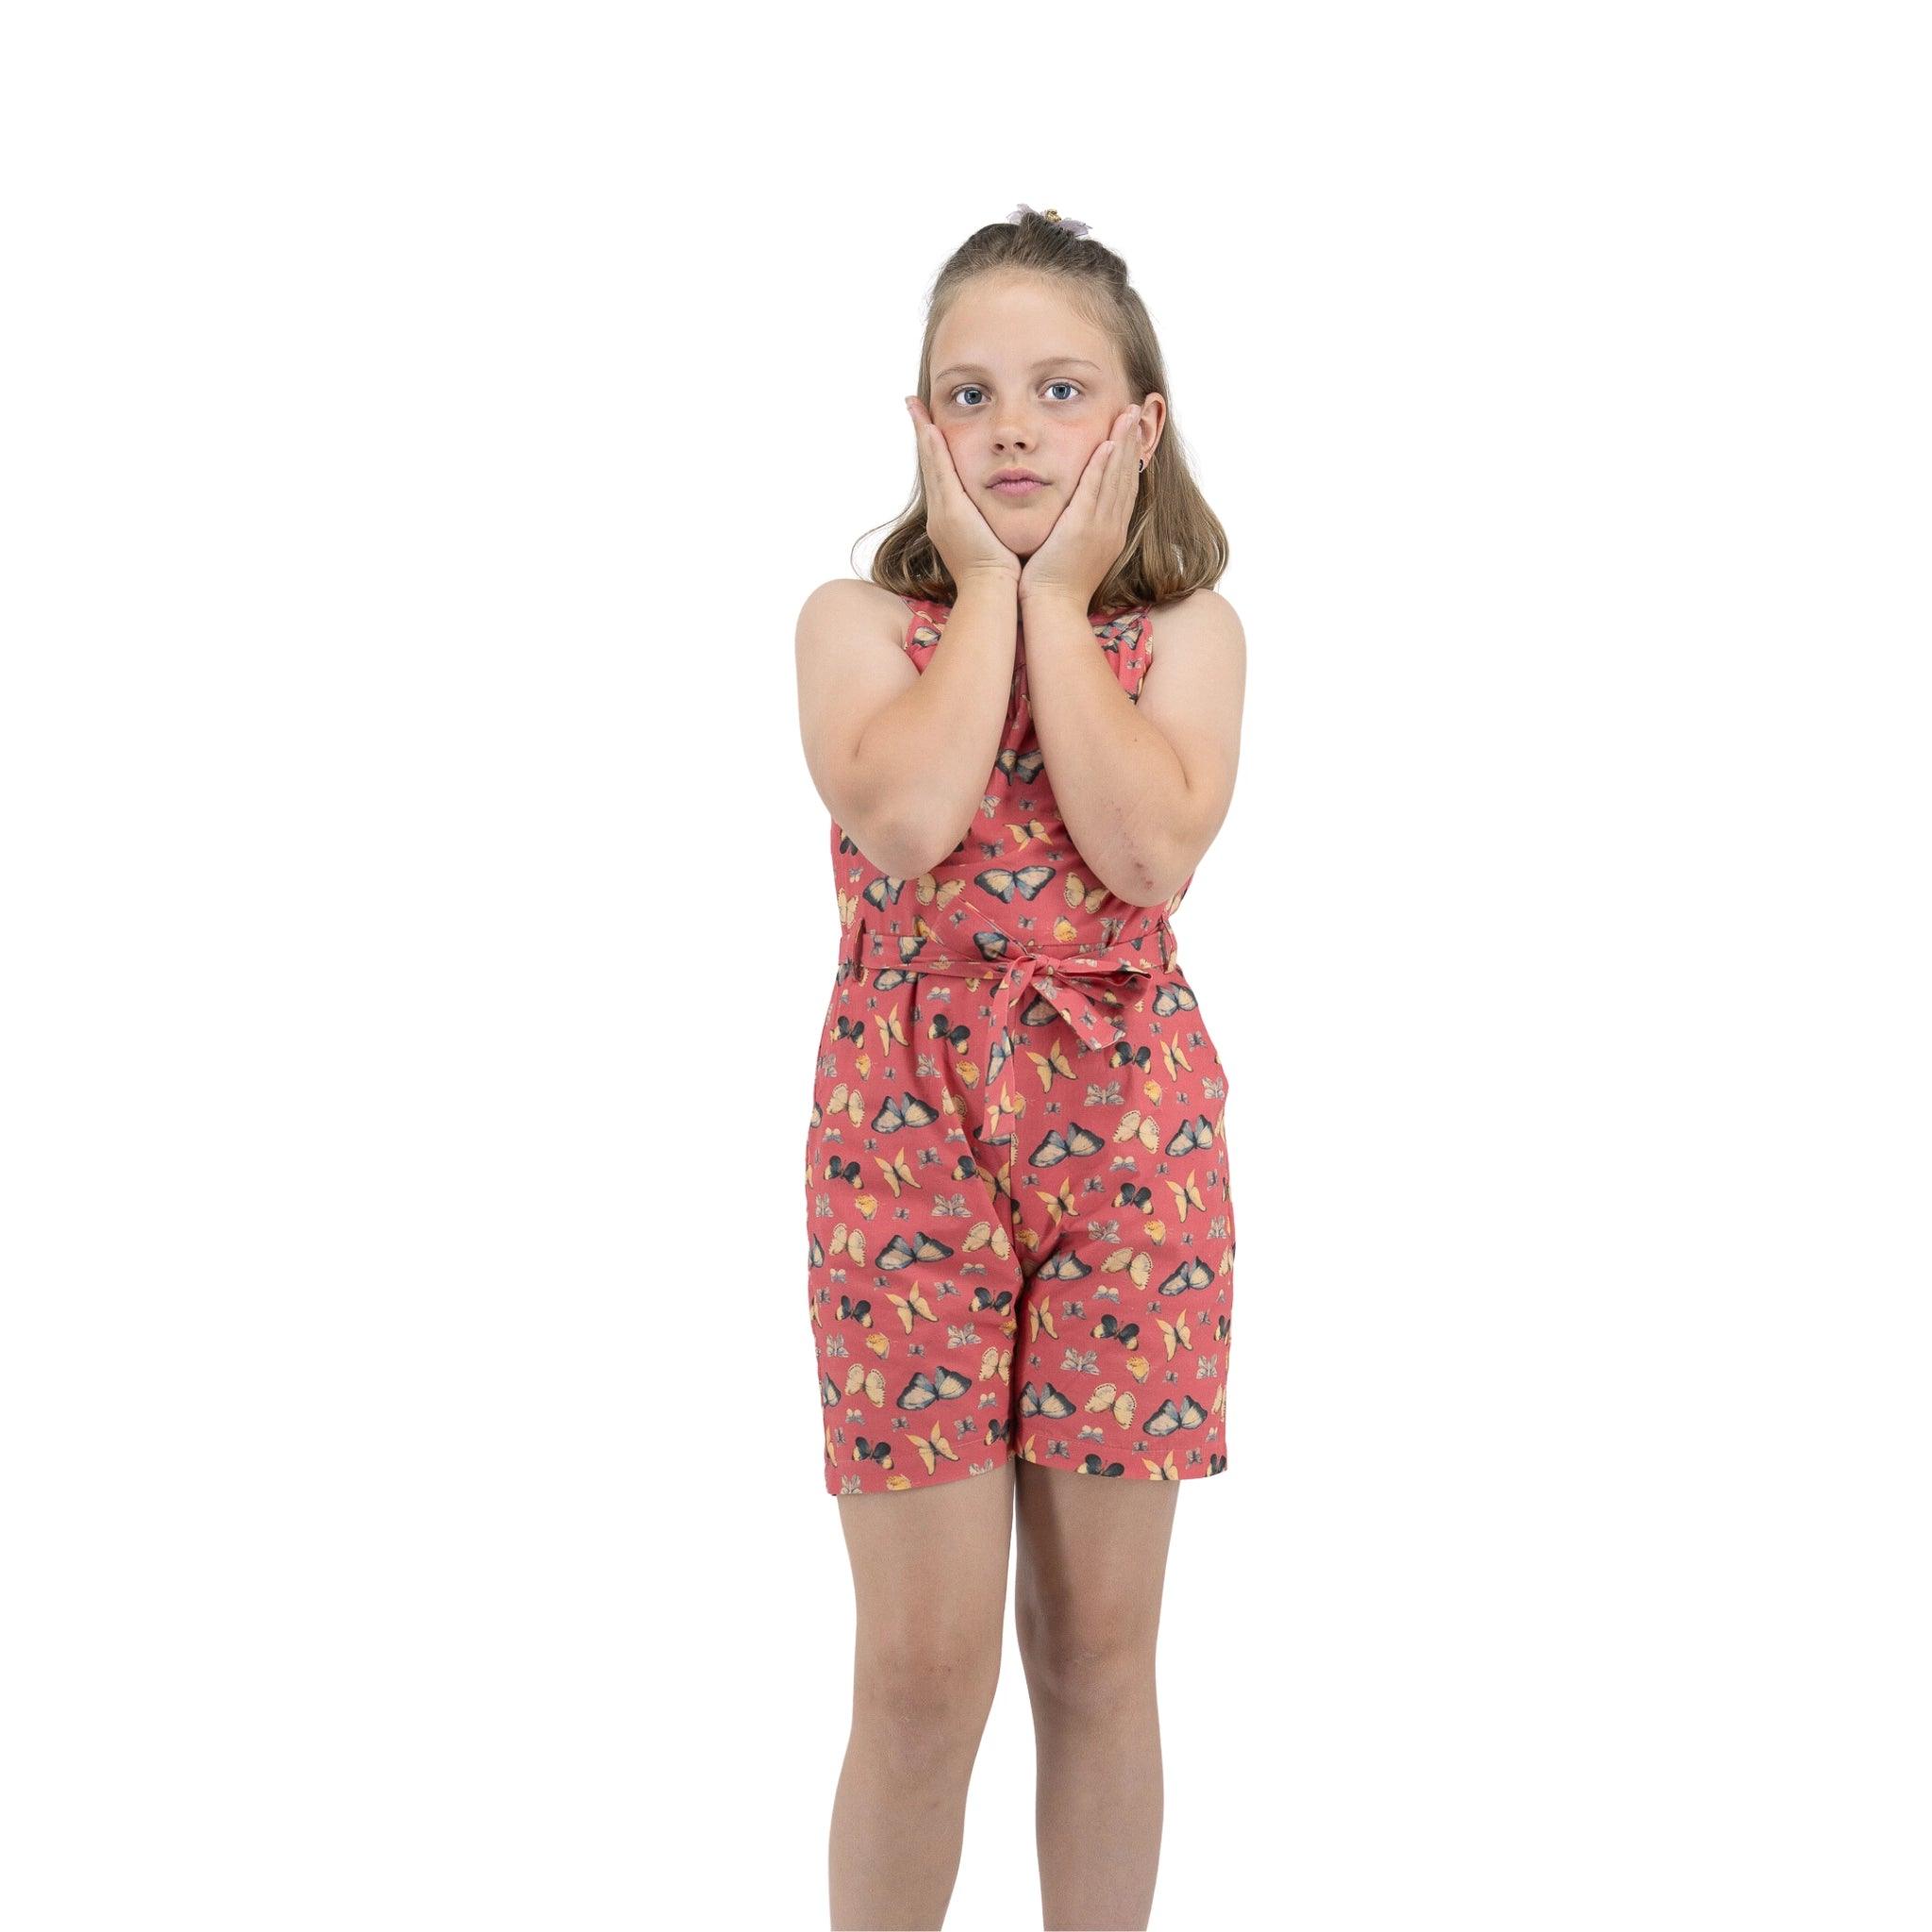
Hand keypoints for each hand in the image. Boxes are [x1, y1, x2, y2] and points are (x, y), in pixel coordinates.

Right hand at [905, 396, 1021, 590]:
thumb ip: (993, 525)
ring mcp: (942, 513)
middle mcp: (940, 514)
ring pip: (931, 465)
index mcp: (950, 521)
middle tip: (914, 406)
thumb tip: (1000, 516)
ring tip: (916, 407)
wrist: (992, 594)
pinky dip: (934, 450)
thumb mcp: (994, 543)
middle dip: (922, 435)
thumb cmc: (1000, 576)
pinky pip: (941, 474)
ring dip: (924, 433)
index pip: (942, 477)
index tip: (929, 426)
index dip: (934, 451)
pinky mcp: (951, 513)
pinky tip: (931, 427)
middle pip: (930, 466)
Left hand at [1017, 405, 1143, 610]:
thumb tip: (1075, 517)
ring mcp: (1100, 529)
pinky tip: (1109, 444)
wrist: (1052, 609)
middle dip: (1133, 441)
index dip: (1130, 458)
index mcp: (1110, 533)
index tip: (1132, 432)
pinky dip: (1104, 467)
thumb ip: (1078, 531)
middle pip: (1127, 476)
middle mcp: (1111, 528)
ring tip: (1129, 414)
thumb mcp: (1073, 554)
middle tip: (1137, 410)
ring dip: (1123, 443)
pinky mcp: (1081, 529)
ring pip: (1116, 478)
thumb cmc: (1055, 587)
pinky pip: (1095, 491)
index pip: (1125, 487)